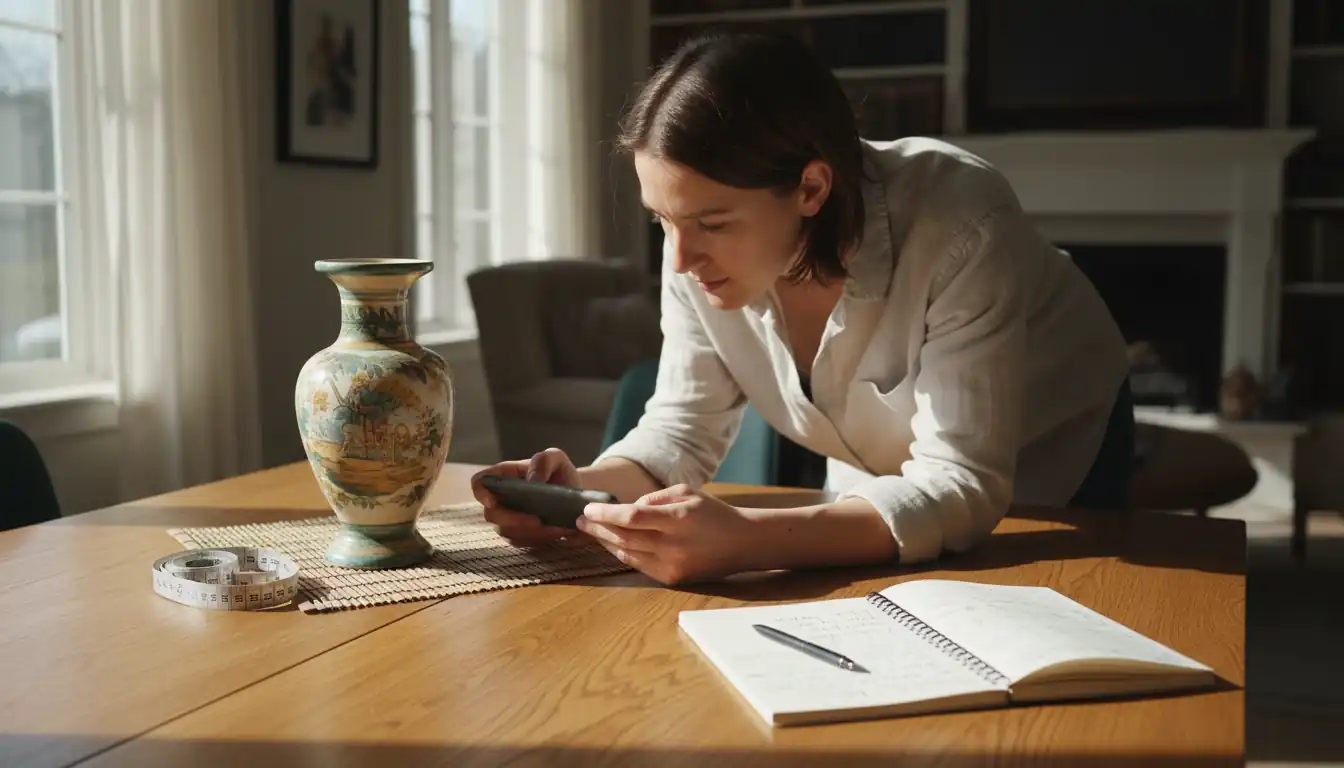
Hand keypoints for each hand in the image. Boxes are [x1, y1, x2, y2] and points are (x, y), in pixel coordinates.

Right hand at [471, 448, 581, 546]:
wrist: (575, 495)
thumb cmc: (560, 473)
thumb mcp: (556, 458)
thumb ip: (543, 461)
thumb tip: (532, 480)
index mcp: (504, 476)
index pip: (480, 483)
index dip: (481, 493)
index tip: (492, 502)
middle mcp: (501, 499)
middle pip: (491, 514)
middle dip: (513, 520)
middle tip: (537, 520)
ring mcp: (509, 519)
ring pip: (507, 531)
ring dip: (529, 532)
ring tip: (554, 527)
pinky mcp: (520, 534)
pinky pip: (521, 542)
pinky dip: (538, 539)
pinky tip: (556, 532)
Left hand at [577, 484, 754, 584]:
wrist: (743, 543)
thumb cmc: (714, 513)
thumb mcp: (687, 492)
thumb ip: (653, 498)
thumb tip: (626, 509)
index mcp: (678, 520)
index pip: (631, 517)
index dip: (605, 514)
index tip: (587, 508)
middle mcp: (673, 546)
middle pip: (624, 538)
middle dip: (598, 528)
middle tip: (581, 520)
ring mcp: (672, 566)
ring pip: (627, 555)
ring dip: (606, 542)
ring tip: (592, 531)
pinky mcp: (672, 579)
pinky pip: (639, 566)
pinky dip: (623, 554)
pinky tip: (613, 544)